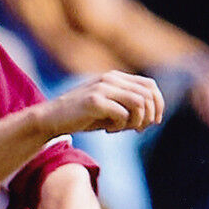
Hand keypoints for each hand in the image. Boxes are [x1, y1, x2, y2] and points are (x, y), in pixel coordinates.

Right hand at [45, 72, 164, 137]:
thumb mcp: (108, 109)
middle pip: (148, 95)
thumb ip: (128, 107)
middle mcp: (111, 79)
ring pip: (139, 103)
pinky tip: (108, 130)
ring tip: (122, 129)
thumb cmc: (81, 117)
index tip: (153, 122)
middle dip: (149, 116)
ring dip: (136, 121)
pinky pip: (122, 114)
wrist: (50, 118)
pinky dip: (120, 126)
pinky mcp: (94, 101)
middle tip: (137, 130)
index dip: (158, 104)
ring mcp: (102, 88)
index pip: (150, 85)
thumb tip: (152, 119)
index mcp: (116, 77)